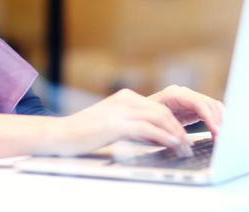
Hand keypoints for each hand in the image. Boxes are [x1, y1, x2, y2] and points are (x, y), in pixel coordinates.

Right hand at [41, 88, 193, 156]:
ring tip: (184, 150)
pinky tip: (171, 146)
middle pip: (163, 111)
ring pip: (159, 118)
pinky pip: (147, 129)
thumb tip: (157, 137)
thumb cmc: (85, 133)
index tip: (185, 139)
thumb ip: (133, 124)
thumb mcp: (113, 123)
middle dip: (180, 130)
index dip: (176, 124)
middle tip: (189, 147)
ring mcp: (120, 110)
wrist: (59, 134)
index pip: (160, 108)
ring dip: (176, 135)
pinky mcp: (115, 124)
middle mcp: (125, 100)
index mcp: (126, 97)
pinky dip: (163, 137)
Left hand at [148, 85, 224, 136]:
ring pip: (212, 107)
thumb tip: (184, 142)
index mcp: (173, 95)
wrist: (137, 116)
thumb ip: (169, 131)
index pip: (198, 103)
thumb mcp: (153, 126)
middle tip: (223, 138)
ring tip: (222, 138)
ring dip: (220, 122)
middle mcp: (183, 94)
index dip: (209, 117)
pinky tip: (218, 134)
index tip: (217, 131)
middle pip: (209, 104)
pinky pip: (209, 112)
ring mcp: (189, 99)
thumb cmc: (142, 120)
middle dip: (218, 120)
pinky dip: (216, 122)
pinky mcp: (192, 108)